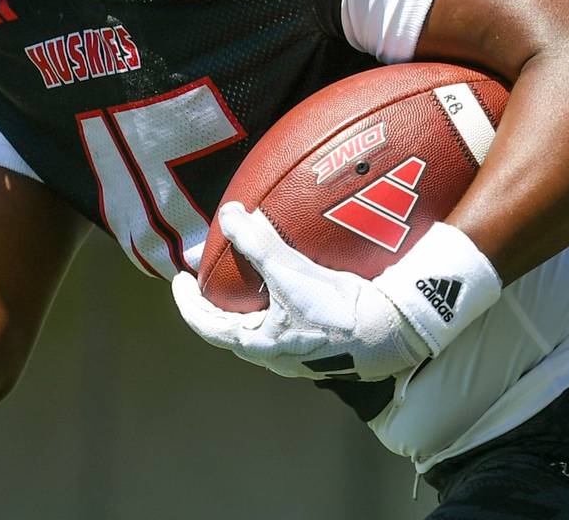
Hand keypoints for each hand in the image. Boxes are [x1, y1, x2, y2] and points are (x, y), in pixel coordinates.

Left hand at [172, 203, 501, 380]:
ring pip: (258, 327)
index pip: (207, 326)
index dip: (188, 303)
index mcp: (258, 345)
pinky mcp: (319, 341)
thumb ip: (256, 243)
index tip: (180, 280)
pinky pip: (283, 322)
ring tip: (242, 277)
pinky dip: (271, 302)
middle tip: (207, 275)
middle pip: (231, 328)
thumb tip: (229, 213)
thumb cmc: (334, 311)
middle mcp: (273, 355)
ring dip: (244, 303)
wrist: (389, 332)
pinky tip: (283, 284)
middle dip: (215, 301)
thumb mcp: (289, 273)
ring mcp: (297, 352)